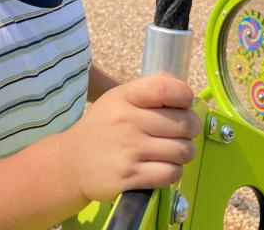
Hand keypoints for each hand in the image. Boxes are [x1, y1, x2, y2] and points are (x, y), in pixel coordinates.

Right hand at [61, 74, 201, 201]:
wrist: (72, 161)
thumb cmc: (101, 127)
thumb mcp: (116, 100)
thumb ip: (147, 91)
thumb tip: (182, 87)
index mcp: (123, 97)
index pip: (166, 89)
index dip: (185, 96)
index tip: (184, 104)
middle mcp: (126, 120)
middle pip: (184, 123)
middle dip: (191, 129)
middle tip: (182, 133)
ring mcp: (128, 149)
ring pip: (182, 151)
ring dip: (183, 153)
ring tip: (170, 151)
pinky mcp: (130, 176)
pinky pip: (171, 173)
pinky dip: (172, 172)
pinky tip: (160, 167)